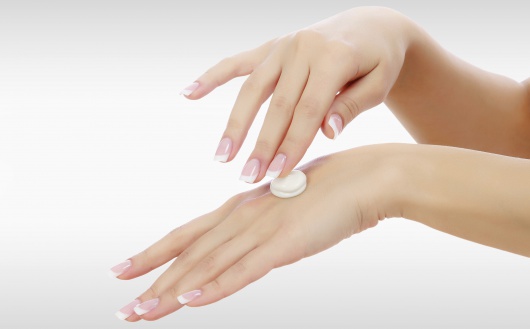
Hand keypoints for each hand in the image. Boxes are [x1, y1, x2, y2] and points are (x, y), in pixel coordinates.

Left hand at [113, 144, 401, 320]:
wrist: (367, 177)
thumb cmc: (332, 191)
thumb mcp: (288, 209)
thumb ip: (265, 226)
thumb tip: (251, 241)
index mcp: (242, 208)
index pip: (188, 234)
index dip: (154, 253)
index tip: (126, 268)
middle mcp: (242, 218)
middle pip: (188, 254)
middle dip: (152, 280)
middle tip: (123, 306)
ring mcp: (262, 230)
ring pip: (207, 266)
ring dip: (172, 292)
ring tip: (140, 313)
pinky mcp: (285, 244)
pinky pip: (244, 271)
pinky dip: (214, 287)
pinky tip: (191, 301)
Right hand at [182, 7, 412, 182]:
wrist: (371, 26)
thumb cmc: (379, 60)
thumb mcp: (379, 83)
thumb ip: (352, 106)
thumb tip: (326, 131)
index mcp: (334, 56)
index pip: (309, 110)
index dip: (293, 143)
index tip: (278, 173)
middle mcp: (303, 47)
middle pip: (278, 104)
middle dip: (262, 144)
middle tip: (248, 177)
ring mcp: (284, 45)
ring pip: (253, 88)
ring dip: (235, 123)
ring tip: (222, 155)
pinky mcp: (272, 46)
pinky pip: (238, 62)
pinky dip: (213, 77)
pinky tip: (189, 92)